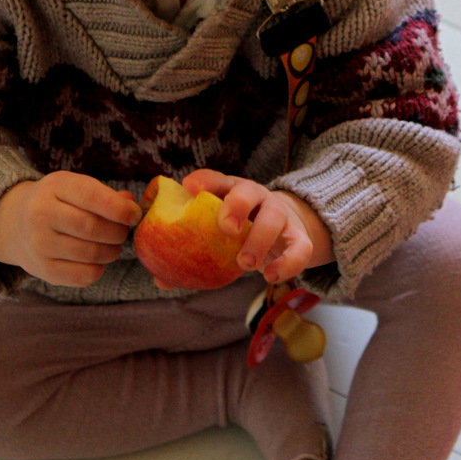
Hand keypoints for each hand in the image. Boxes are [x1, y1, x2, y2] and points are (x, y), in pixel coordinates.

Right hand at [0, 171, 141, 287]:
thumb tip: (132, 208)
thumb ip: (107, 196)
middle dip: (118, 232)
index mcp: (54, 186)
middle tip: (123, 232)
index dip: (120, 208)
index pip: (91, 197)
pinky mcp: (43, 270)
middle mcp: (40, 214)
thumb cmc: (59, 202)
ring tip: (111, 245)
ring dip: (112, 251)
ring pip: (92, 254)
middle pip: (93, 228)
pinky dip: (99, 268)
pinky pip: (85, 275)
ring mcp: (39, 244)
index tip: (134, 215)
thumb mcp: (77, 187)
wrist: (16, 224)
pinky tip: (96, 259)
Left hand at [179, 169, 334, 286]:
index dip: (204, 181)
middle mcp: (257, 197)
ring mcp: (280, 215)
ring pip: (274, 218)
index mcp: (231, 191)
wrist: (286, 229)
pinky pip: (300, 248)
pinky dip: (288, 263)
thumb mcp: (218, 233)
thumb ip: (191, 252)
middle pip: (249, 191)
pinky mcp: (299, 237)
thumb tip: (160, 280)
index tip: (189, 187)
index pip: (217, 180)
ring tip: (245, 264)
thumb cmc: (241, 230)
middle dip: (236, 206)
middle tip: (226, 229)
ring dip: (259, 240)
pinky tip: (271, 276)